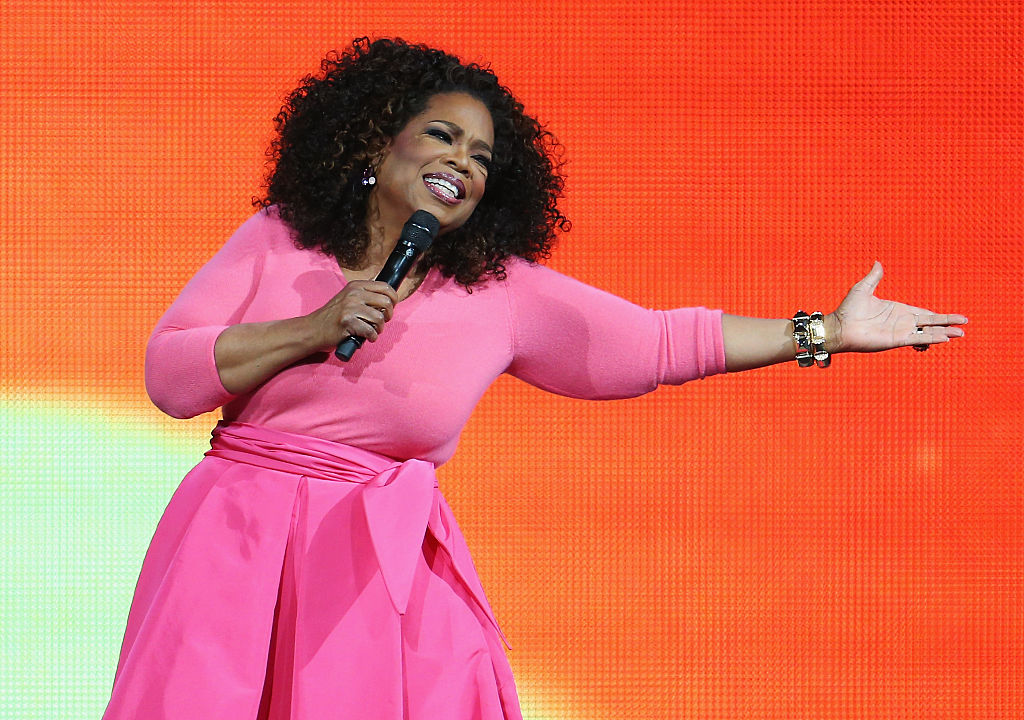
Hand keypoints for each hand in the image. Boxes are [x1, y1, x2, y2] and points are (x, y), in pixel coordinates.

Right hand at [307, 280, 398, 348]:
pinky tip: (367, 337)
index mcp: (356, 285)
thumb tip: (389, 301)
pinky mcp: (347, 321)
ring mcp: (350, 307)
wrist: (313, 329)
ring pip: (379, 318)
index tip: (391, 307)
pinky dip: (372, 337)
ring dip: (379, 328)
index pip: (385, 287)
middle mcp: (354, 293)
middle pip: (386, 302)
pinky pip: (370, 331)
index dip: (393, 299)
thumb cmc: (333, 317)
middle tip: (382, 321)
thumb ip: (366, 296)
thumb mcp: (349, 298)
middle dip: (388, 315)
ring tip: (373, 331)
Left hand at [829, 262, 967, 352]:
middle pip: (930, 323)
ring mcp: (900, 332)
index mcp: (898, 310)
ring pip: (927, 332)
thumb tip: (877, 262)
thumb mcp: (863, 289)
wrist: (840, 327)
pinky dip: (930, 338)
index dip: (938, 316)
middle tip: (964, 325)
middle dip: (947, 323)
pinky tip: (943, 338)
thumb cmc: (848, 310)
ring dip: (943, 333)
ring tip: (960, 334)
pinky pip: (917, 338)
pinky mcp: (896, 340)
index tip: (953, 318)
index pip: (923, 313)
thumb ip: (874, 277)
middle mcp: (902, 322)